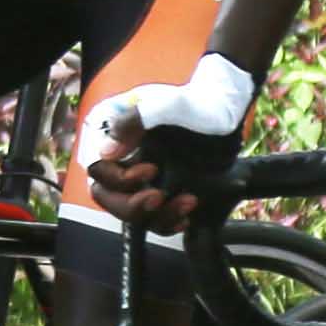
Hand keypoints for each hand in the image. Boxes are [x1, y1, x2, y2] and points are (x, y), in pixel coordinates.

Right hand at [86, 54, 256, 229]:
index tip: (149, 170)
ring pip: (134, 214)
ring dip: (158, 216)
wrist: (227, 113)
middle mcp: (127, 162)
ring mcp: (145, 181)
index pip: (98, 170)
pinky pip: (156, 219)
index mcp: (119, 140)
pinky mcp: (166, 192)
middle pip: (109, 198)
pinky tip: (187, 216)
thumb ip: (132, 122)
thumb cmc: (195, 103)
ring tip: (188, 201)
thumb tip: (105, 151)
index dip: (117, 178)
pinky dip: (169, 223)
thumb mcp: (164, 106)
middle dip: (131, 205)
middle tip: (158, 196)